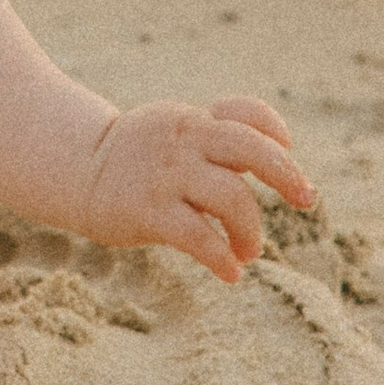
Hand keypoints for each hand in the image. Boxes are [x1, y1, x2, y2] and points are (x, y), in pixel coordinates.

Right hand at [78, 92, 312, 282]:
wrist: (77, 168)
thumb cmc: (137, 156)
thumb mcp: (175, 131)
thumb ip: (217, 137)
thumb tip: (278, 156)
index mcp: (193, 121)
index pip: (246, 113)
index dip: (275, 130)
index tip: (286, 150)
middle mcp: (184, 142)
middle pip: (250, 148)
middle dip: (286, 174)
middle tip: (306, 199)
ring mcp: (167, 175)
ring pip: (231, 197)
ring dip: (251, 230)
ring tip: (248, 250)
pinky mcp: (149, 210)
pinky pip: (199, 237)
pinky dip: (222, 258)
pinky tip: (230, 271)